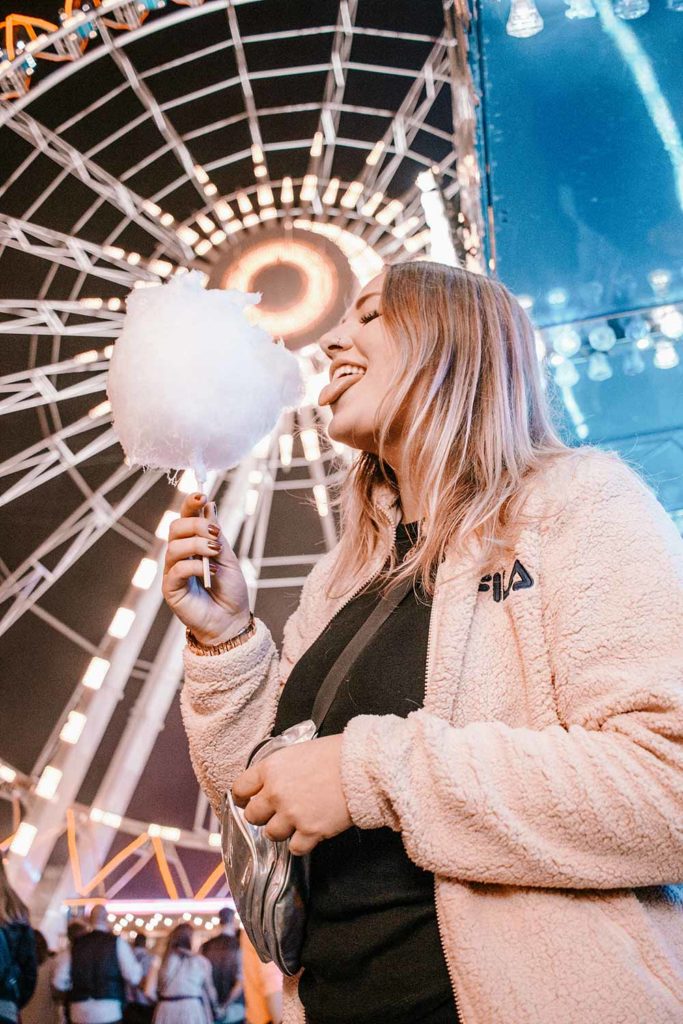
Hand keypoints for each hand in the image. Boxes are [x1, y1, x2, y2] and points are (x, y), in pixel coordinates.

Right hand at [162, 493, 250, 644]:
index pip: (184, 518)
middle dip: (195, 525)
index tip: (202, 494)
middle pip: (174, 528)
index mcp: (192, 545)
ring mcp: (173, 572)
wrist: (232, 621)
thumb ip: (216, 535)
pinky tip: (212, 572)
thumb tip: (209, 505)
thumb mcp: (228, 558)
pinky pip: (177, 569)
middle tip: (215, 533)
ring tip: (216, 552)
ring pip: (174, 546)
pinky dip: (196, 566)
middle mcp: (179, 556)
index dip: (189, 504)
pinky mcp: (170, 589)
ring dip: (197, 544)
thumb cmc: (230, 591)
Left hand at [232, 735, 351, 855]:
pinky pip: (294, 848)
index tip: (246, 802)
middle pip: (252, 816)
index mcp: (270, 769)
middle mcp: (276, 793)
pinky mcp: (310, 831)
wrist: (362, 767)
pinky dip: (302, 843)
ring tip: (297, 820)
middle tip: (275, 812)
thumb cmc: (335, 754)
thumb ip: (279, 770)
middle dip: (262, 815)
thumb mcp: (298, 752)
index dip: (242, 798)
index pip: (240, 789)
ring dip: (282, 830)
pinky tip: (310, 831)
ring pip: (271, 834)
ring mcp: (291, 814)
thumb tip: (270, 782)